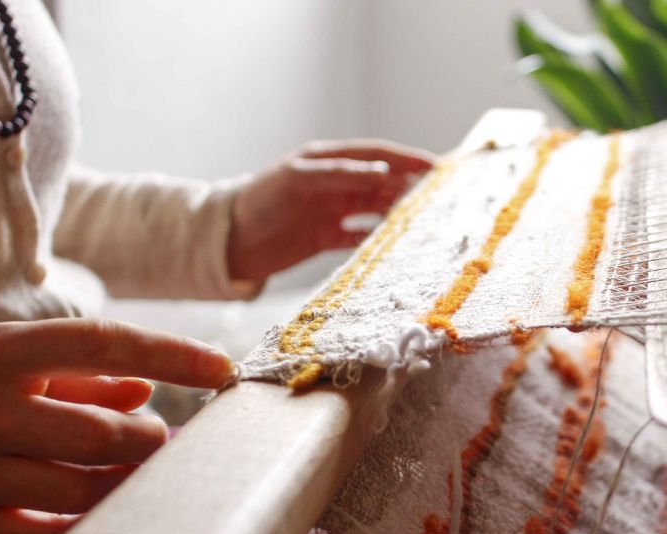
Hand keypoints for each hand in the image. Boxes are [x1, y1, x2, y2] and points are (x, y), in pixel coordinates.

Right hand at [0, 319, 233, 533]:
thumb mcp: (1, 358)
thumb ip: (78, 372)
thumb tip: (146, 391)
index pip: (99, 342)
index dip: (168, 354)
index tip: (221, 367)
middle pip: (100, 433)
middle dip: (150, 440)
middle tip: (161, 440)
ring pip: (78, 489)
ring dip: (128, 485)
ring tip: (138, 474)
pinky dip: (86, 527)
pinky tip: (109, 515)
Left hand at [228, 139, 434, 282]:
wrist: (228, 241)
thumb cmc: (259, 201)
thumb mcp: (298, 180)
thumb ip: (340, 174)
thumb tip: (383, 172)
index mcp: (327, 161)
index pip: (376, 155)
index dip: (406, 159)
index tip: (434, 167)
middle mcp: (333, 183)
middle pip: (380, 182)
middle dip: (409, 186)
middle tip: (439, 197)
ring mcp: (330, 211)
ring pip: (374, 208)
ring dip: (397, 211)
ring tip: (423, 219)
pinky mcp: (324, 237)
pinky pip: (359, 236)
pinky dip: (377, 238)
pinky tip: (395, 243)